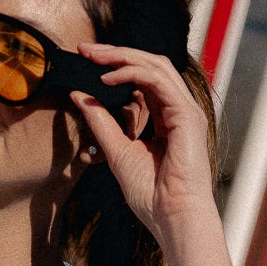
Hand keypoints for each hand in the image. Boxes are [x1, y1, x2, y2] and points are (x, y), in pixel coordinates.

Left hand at [69, 43, 218, 248]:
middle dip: (116, 54)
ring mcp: (185, 110)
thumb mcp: (116, 150)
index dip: (115, 66)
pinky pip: (158, 80)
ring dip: (122, 56)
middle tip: (85, 49)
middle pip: (148, 66)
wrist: (171, 216)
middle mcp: (177, 109)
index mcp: (165, 118)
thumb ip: (102, 122)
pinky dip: (132, 73)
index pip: (141, 80)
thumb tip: (79, 95)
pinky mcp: (187, 114)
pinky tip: (107, 78)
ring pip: (155, 66)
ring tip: (94, 57)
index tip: (85, 61)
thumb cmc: (150, 193)